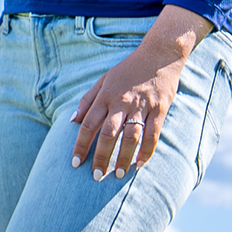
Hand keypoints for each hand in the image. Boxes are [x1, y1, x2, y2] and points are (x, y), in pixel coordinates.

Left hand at [70, 35, 193, 177]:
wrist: (159, 55)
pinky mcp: (160, 108)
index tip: (75, 163)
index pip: (88, 124)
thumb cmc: (127, 70)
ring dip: (124, 157)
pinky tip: (140, 164)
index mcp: (105, 96)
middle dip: (101, 156)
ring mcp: (142, 105)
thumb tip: (72, 121)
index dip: (81, 145)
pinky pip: (153, 133)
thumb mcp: (103, 80)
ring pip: (131, 136)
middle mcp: (122, 102)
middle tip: (97, 176)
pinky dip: (147, 150)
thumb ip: (87, 100)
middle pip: (109, 133)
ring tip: (118, 174)